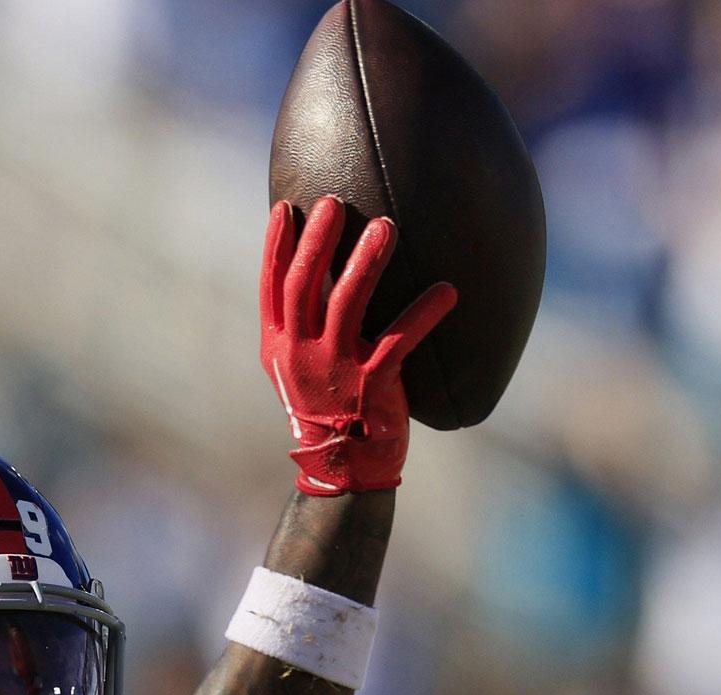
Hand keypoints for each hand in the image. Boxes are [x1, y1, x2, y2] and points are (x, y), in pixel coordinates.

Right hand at [259, 198, 457, 496]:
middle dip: (318, 241)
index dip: (277, 246)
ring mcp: (333, 371)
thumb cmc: (327, 408)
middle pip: (304, 286)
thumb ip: (302, 325)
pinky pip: (400, 342)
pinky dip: (424, 314)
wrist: (344, 466)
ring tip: (387, 227)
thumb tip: (319, 270)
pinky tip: (448, 291)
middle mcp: (300, 355)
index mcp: (278, 346)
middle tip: (335, 202)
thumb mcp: (298, 368)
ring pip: (347, 304)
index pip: (272, 287)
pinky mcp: (370, 386)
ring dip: (366, 262)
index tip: (286, 207)